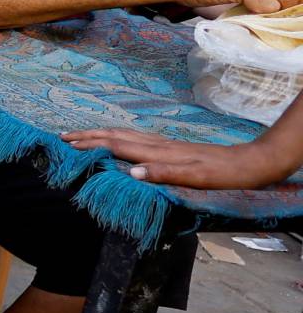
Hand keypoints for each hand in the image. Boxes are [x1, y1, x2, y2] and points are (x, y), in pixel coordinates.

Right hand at [63, 128, 290, 189]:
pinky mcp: (171, 147)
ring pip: (124, 135)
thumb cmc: (223, 174)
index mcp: (159, 153)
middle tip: (63, 136)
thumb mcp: (195, 178)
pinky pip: (135, 138)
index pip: (117, 146)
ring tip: (81, 135)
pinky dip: (117, 137)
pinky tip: (117, 139)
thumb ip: (163, 173)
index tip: (67, 145)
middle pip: (116, 136)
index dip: (91, 145)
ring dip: (100, 134)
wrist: (250, 163)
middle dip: (88, 135)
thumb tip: (131, 173)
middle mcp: (158, 145)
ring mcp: (165, 145)